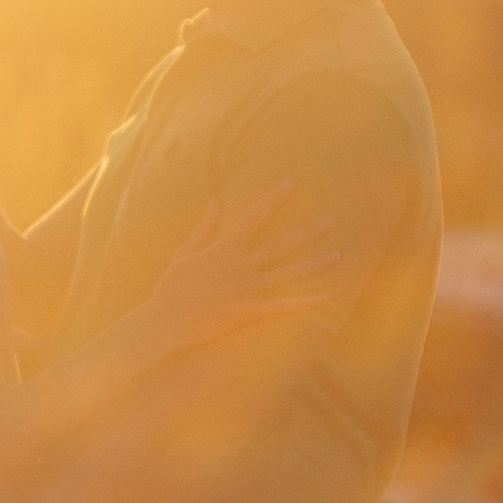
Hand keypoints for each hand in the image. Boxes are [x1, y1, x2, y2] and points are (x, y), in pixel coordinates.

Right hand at [146, 184, 339, 347]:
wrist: (165, 321)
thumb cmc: (173, 286)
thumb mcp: (186, 251)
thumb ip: (205, 226)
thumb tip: (215, 200)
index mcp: (225, 248)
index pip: (254, 216)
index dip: (273, 198)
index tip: (291, 182)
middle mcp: (240, 266)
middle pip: (281, 245)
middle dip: (307, 232)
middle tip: (332, 220)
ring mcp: (245, 289)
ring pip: (287, 274)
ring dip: (314, 265)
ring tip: (337, 255)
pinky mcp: (247, 311)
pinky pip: (281, 306)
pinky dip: (303, 303)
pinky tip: (324, 297)